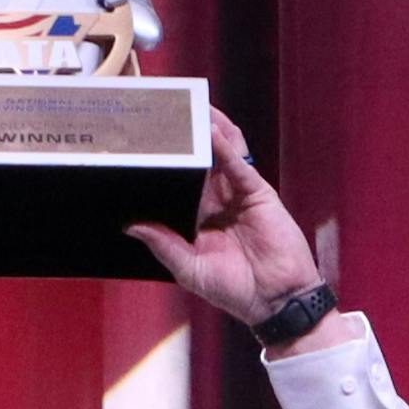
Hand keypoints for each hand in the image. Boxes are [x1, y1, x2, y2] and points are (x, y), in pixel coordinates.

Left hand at [129, 110, 327, 339]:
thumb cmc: (234, 290)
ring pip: (221, 155)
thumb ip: (163, 245)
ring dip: (208, 132)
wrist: (276, 300)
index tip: (143, 147)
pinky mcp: (258, 193)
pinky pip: (239, 166)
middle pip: (198, 163)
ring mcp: (237, 195)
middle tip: (164, 114)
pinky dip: (226, 148)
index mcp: (198, 219)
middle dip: (185, 139)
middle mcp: (216, 202)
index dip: (164, 166)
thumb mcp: (190, 269)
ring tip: (191, 108)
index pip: (177, 184)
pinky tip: (212, 132)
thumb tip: (132, 226)